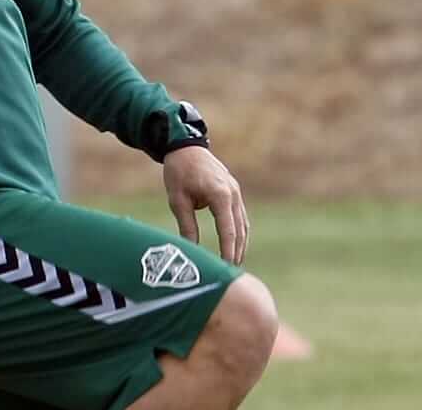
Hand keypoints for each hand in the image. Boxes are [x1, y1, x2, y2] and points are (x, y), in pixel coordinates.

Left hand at [163, 147, 249, 264]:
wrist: (185, 147)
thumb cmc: (179, 172)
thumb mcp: (178, 200)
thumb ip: (187, 225)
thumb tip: (191, 251)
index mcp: (220, 194)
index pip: (228, 229)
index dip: (228, 250)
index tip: (227, 268)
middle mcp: (233, 193)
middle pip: (240, 229)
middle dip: (237, 252)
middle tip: (231, 274)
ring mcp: (235, 191)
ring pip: (243, 224)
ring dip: (240, 244)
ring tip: (234, 264)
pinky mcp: (233, 191)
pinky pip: (240, 216)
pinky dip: (238, 232)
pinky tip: (234, 246)